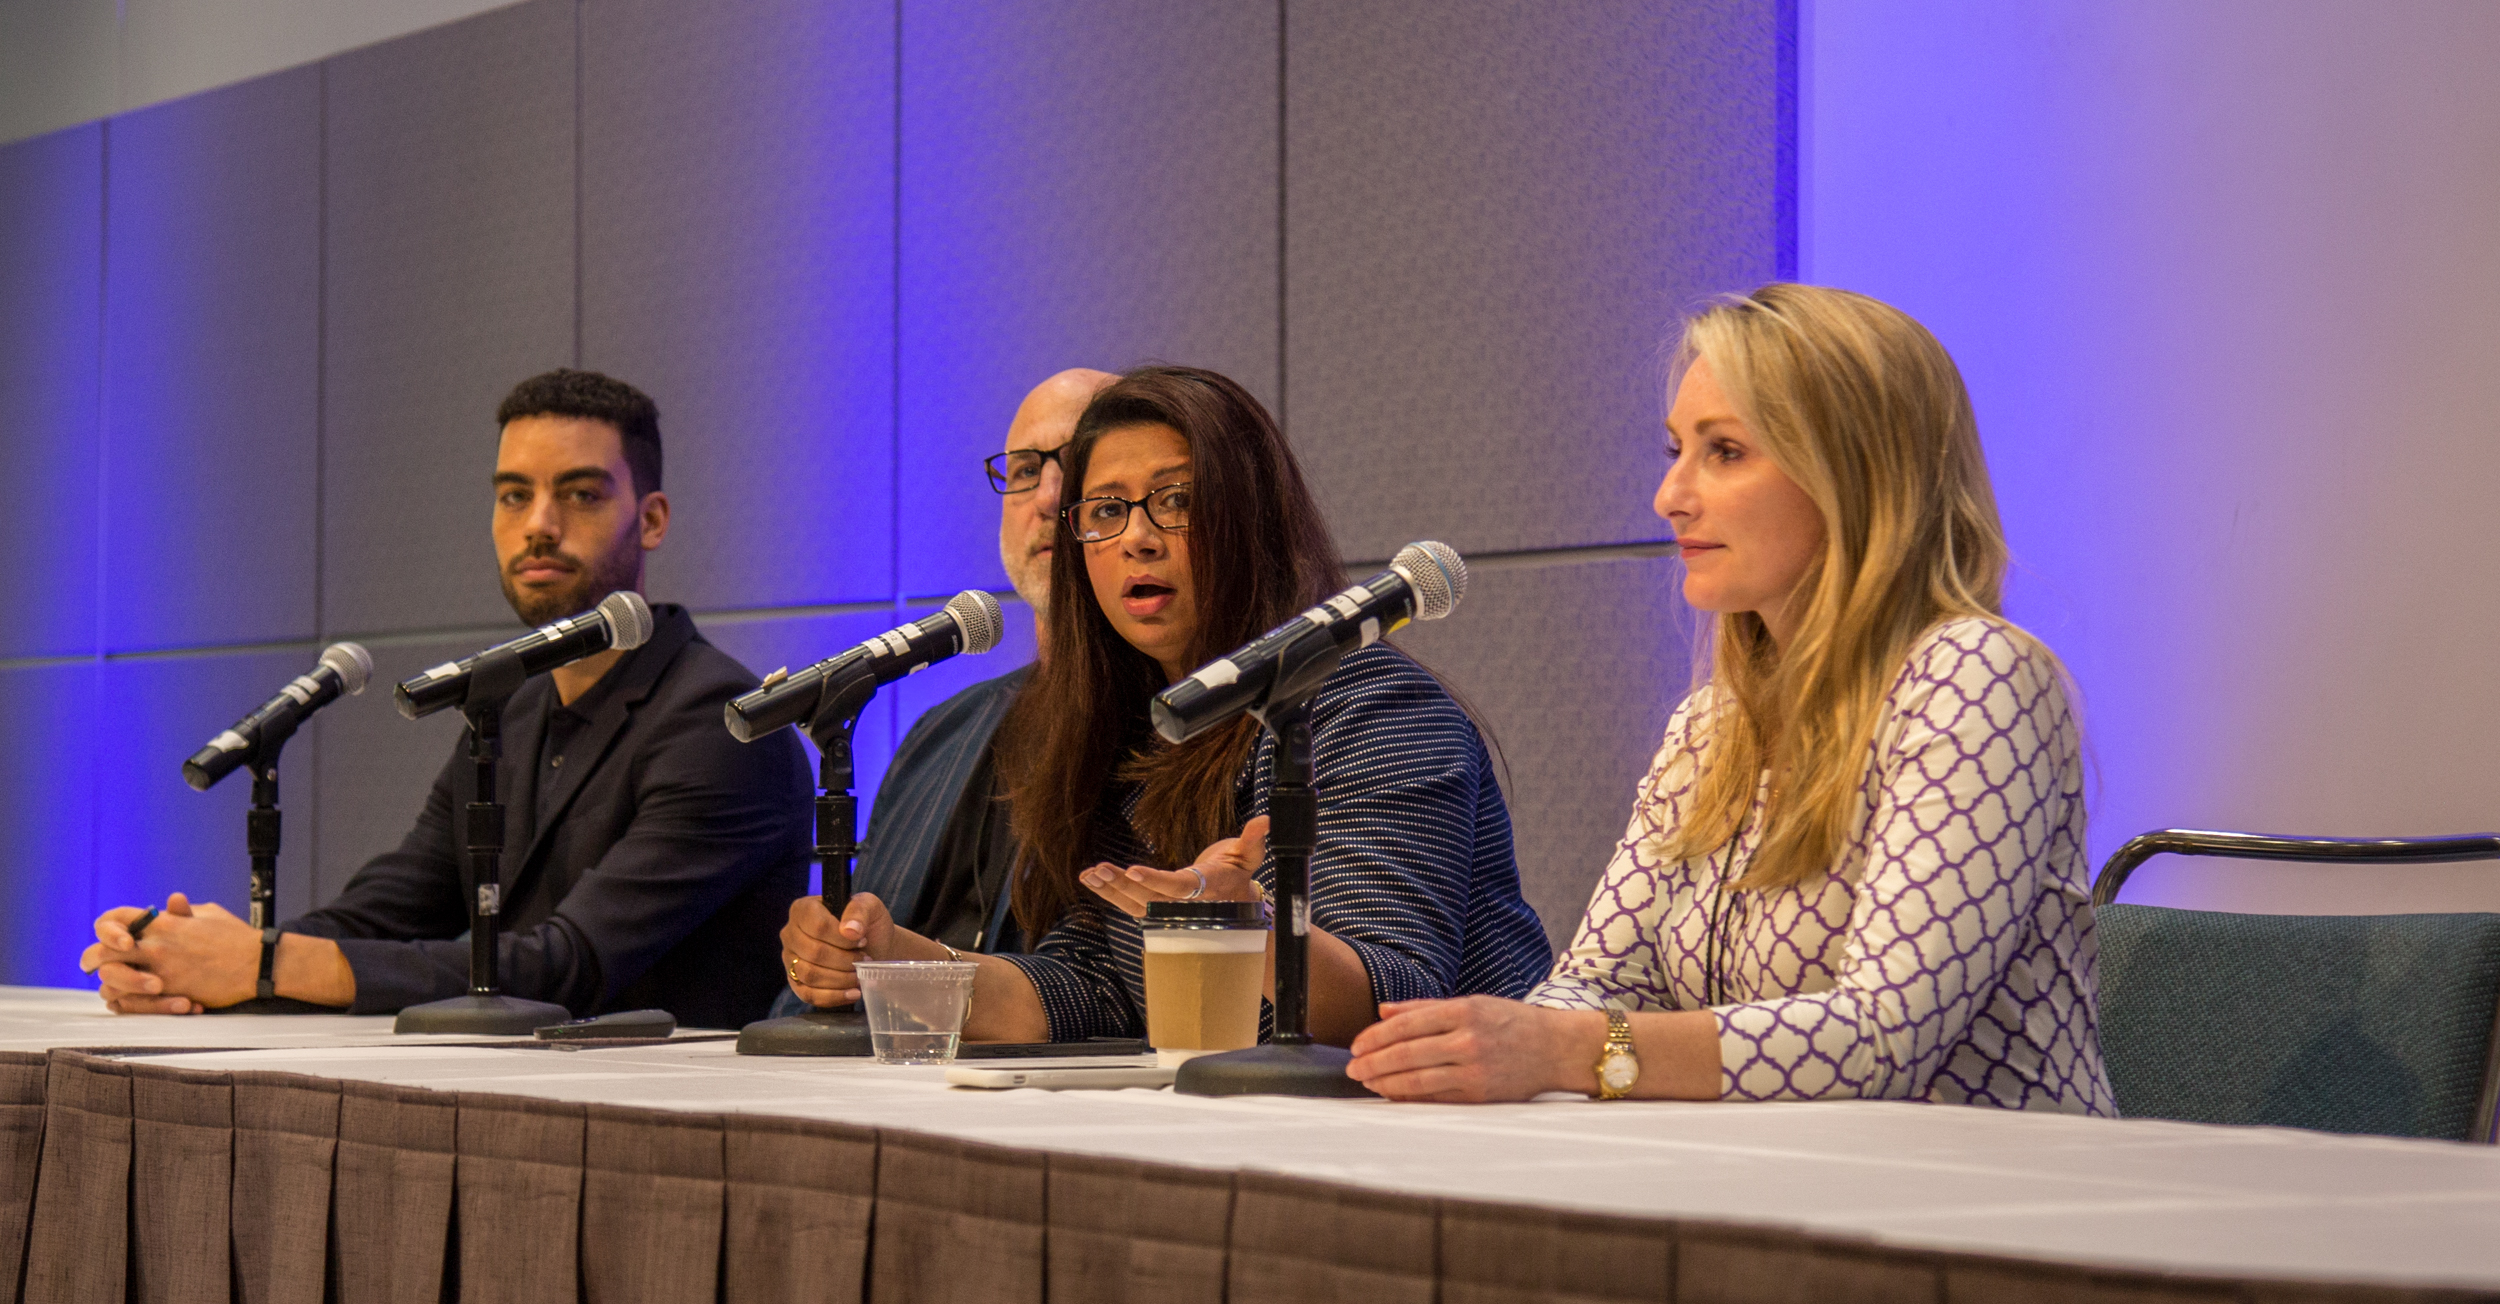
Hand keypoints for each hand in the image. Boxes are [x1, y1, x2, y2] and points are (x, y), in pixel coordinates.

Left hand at [85, 893, 258, 1014]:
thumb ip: (184, 911)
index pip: (117, 918)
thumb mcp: (210, 915)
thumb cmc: (238, 938)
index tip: (114, 937)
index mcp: (165, 923)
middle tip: (95, 965)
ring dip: (110, 983)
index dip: (107, 927)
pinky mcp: (170, 993)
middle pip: (102, 952)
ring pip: (111, 980)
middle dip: (92, 959)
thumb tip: (172, 902)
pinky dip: (125, 1003)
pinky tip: (132, 999)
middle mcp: (157, 946)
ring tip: (116, 984)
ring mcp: (161, 971)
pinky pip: (131, 1002)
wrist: (259, 963)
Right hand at [780, 893, 897, 1007]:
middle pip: (814, 953)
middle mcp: (790, 934)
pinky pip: (808, 995)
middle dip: (845, 961)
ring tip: (860, 976)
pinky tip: (853, 993)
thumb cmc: (868, 925)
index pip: (818, 927)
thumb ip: (859, 911)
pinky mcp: (796, 982)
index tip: (862, 941)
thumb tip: (849, 930)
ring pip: (810, 975)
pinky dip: (833, 996)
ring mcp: (790, 959)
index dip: (843, 939)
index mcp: (803, 909)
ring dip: (841, 979)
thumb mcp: (869, 907)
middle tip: (864, 961)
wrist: (873, 948)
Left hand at [1080, 815, 1269, 918]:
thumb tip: (1265, 820)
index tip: (1134, 871)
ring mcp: (1167, 909)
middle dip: (1123, 885)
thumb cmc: (1238, 875)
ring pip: (1135, 903)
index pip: (1178, 886)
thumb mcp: (1249, 856)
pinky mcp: (1154, 907)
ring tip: (1089, 875)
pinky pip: (1129, 903)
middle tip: (1100, 870)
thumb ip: (1253, 839)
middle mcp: (1184, 905)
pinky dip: (1109, 892)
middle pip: (1149, 898)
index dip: (1156, 881)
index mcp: (1205, 890)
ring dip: (1111, 889)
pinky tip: (1089, 879)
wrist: (1232, 904)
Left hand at [1345, 996, 1604, 1102]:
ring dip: (1386, 1083)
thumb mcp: (1472, 1003)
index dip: (1375, 1037)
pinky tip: (1393, 1095)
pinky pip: (1436, 1098)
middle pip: (1407, 1053)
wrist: (1557, 1048)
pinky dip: (1410, 1097)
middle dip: (1373, 1062)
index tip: (1355, 1045)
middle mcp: (1468, 1040)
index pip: (1406, 1025)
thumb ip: (1425, 1008)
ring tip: (1366, 1082)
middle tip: (1352, 1069)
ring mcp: (1475, 1069)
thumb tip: (1383, 1011)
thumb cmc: (1512, 1022)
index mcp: (1463, 1011)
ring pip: (1418, 1079)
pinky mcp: (1481, 1094)